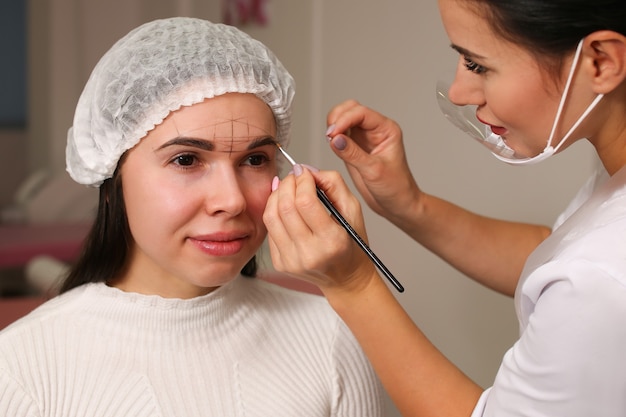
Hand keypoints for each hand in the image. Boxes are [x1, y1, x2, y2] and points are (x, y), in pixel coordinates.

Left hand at [263, 166, 378, 293]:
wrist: (345, 278)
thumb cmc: (351, 243)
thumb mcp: (353, 210)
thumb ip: (334, 184)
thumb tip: (307, 170)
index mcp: (331, 241)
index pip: (305, 202)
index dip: (302, 181)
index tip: (305, 172)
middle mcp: (309, 254)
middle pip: (285, 207)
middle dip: (287, 184)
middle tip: (294, 177)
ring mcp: (292, 261)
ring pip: (271, 217)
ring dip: (276, 195)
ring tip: (287, 188)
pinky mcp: (280, 264)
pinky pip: (270, 229)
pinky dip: (274, 211)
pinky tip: (284, 206)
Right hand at [327, 100, 421, 221]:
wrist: (398, 204)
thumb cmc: (396, 188)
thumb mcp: (374, 171)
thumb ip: (353, 154)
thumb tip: (335, 139)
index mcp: (386, 129)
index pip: (362, 113)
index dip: (345, 119)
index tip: (333, 133)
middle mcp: (375, 130)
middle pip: (351, 109)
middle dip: (337, 118)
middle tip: (330, 136)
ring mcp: (364, 138)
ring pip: (344, 119)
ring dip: (334, 126)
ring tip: (331, 142)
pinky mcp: (354, 148)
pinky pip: (340, 134)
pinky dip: (333, 137)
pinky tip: (332, 146)